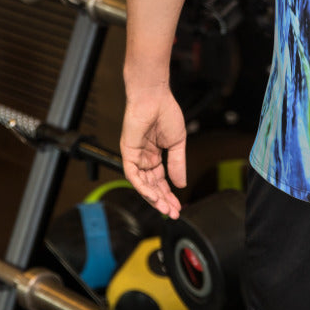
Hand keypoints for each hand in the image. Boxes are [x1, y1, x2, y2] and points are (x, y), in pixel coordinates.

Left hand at [120, 84, 187, 218]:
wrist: (154, 97)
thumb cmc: (166, 113)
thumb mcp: (177, 142)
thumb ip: (178, 163)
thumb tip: (181, 183)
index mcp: (155, 155)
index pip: (161, 180)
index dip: (169, 194)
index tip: (177, 206)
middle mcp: (143, 159)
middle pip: (152, 185)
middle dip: (162, 200)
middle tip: (172, 212)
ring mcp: (135, 157)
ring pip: (142, 184)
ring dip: (154, 198)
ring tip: (165, 208)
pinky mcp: (127, 154)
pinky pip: (133, 175)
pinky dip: (143, 187)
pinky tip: (154, 196)